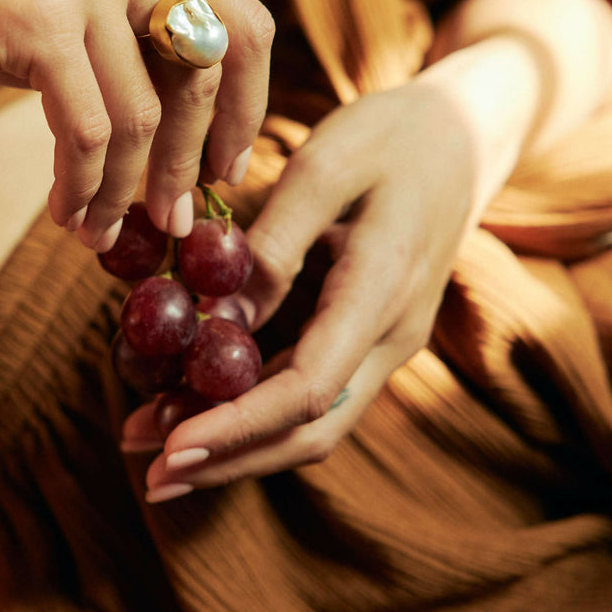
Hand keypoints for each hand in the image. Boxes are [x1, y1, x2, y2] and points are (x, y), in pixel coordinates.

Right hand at [0, 0, 273, 246]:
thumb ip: (140, 34)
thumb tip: (197, 138)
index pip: (244, 24)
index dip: (250, 107)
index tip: (228, 167)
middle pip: (205, 74)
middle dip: (189, 162)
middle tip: (175, 218)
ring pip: (143, 116)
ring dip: (128, 189)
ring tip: (107, 229)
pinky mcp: (39, 20)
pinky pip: (87, 132)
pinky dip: (84, 186)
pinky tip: (69, 210)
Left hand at [129, 40, 542, 498]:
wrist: (463, 136)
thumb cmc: (392, 137)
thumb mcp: (328, 163)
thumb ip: (275, 238)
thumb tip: (218, 314)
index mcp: (383, 291)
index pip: (309, 387)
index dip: (238, 426)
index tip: (171, 446)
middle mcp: (390, 336)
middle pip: (311, 430)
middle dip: (228, 459)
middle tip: (148, 476)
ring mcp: (383, 342)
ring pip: (312, 422)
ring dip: (235, 444)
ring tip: (149, 446)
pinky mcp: (366, 335)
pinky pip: (311, 389)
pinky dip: (252, 408)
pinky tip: (194, 402)